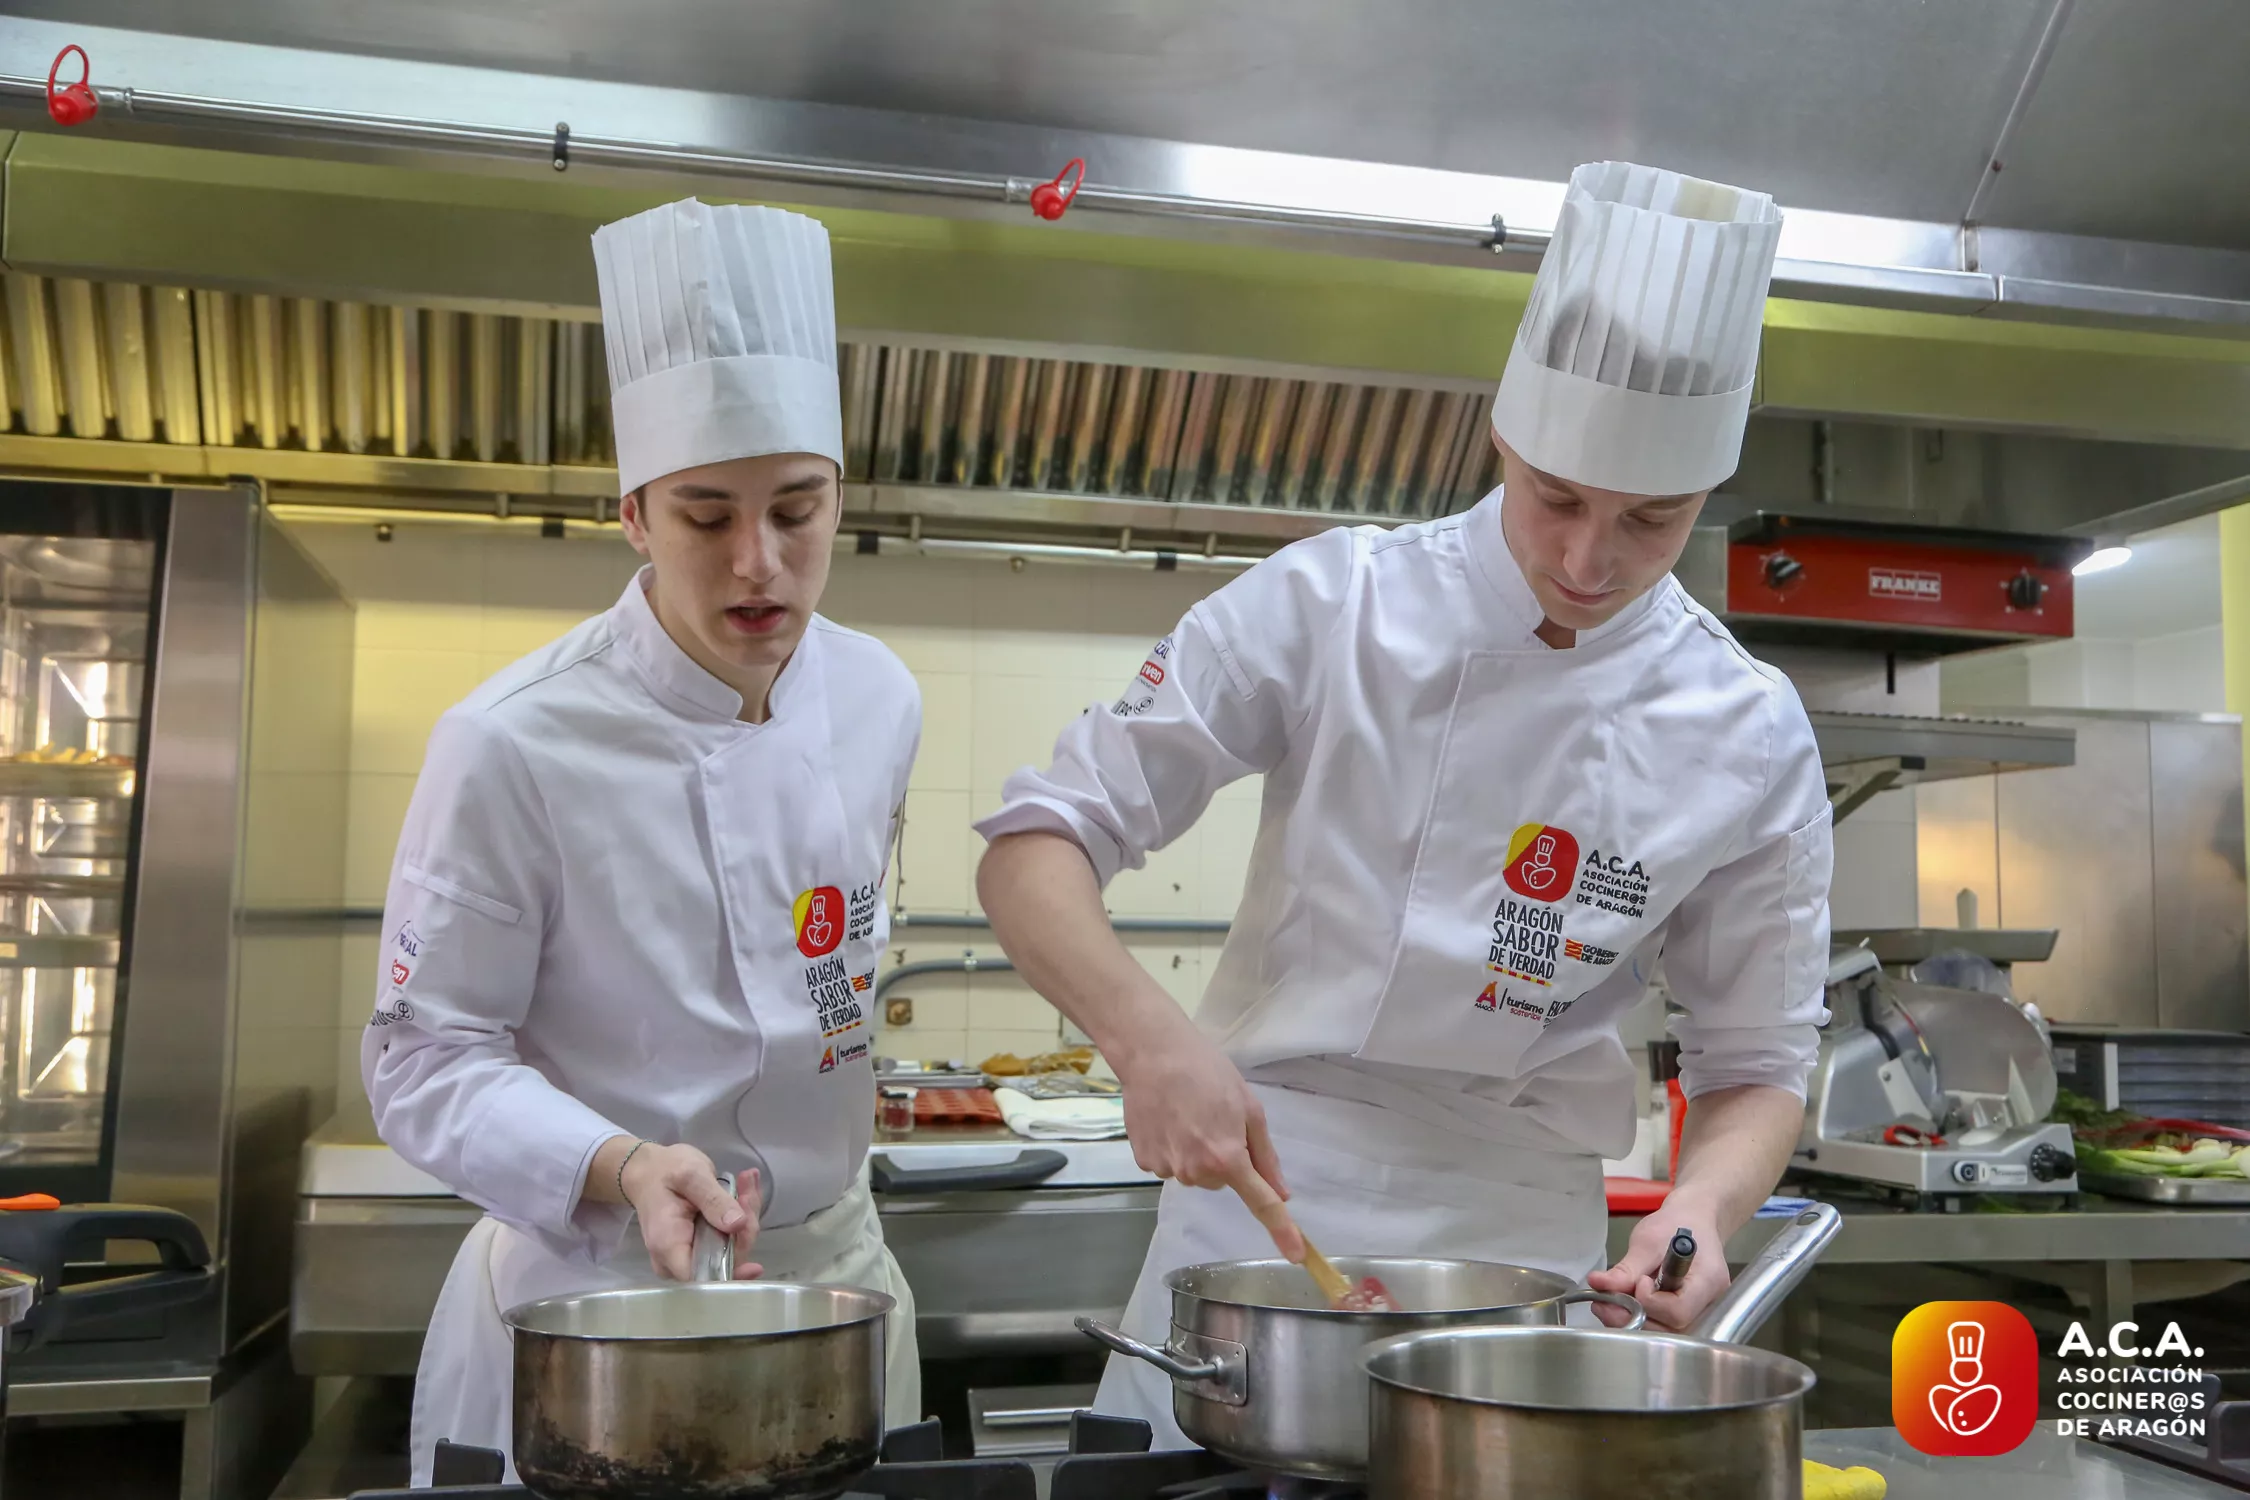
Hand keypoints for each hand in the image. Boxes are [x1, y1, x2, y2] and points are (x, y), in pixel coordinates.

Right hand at [619, 1142, 765, 1280]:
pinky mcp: (703, 1247)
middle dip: (745, 1225)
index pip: (705, 1277)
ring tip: (747, 1180)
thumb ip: (713, 1200)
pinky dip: (742, 1213)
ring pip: (733, 1249)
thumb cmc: (663, 1171)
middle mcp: (679, 1260)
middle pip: (725, 1261)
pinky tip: (745, 1186)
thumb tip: (738, 1225)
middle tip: (748, 1190)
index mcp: (669, 1246)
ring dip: (746, 1214)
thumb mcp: (690, 1175)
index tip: (747, 1226)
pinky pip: (730, 1239)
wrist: (650, 1171)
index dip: (734, 1263)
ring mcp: (692, 1255)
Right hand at [1117, 1027, 1302, 1261]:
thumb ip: (1265, 1156)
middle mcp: (1196, 1171)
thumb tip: (1281, 1193)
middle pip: (1222, 1182)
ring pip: (1195, 1174)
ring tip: (1187, 1114)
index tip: (1297, 1255)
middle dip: (1224, 1159)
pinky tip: (1167, 1120)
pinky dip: (1172, 1148)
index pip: (1261, 1203)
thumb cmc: (1207, 1072)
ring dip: (1196, 1153)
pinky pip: (1169, 1165)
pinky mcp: (1144, 1162)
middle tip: (1214, 1121)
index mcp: (1227, 1157)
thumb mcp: (1249, 1108)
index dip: (1282, 1229)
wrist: (1153, 1054)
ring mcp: (1166, 1168)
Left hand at [1584, 1197, 1729, 1330]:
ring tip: (1608, 1303)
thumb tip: (1598, 1284)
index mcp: (1708, 1281)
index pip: (1679, 1310)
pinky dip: (1640, 1320)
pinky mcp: (1688, 1316)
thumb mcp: (1648, 1241)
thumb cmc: (1674, 1225)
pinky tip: (1621, 1307)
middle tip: (1604, 1302)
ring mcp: (1701, 1313)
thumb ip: (1626, 1268)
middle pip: (1671, 1328)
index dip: (1651, 1301)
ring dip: (1632, 1321)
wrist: (1691, 1221)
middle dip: (1634, 1317)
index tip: (1638, 1281)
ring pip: (1665, 1333)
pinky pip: (1663, 1327)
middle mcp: (1710, 1304)